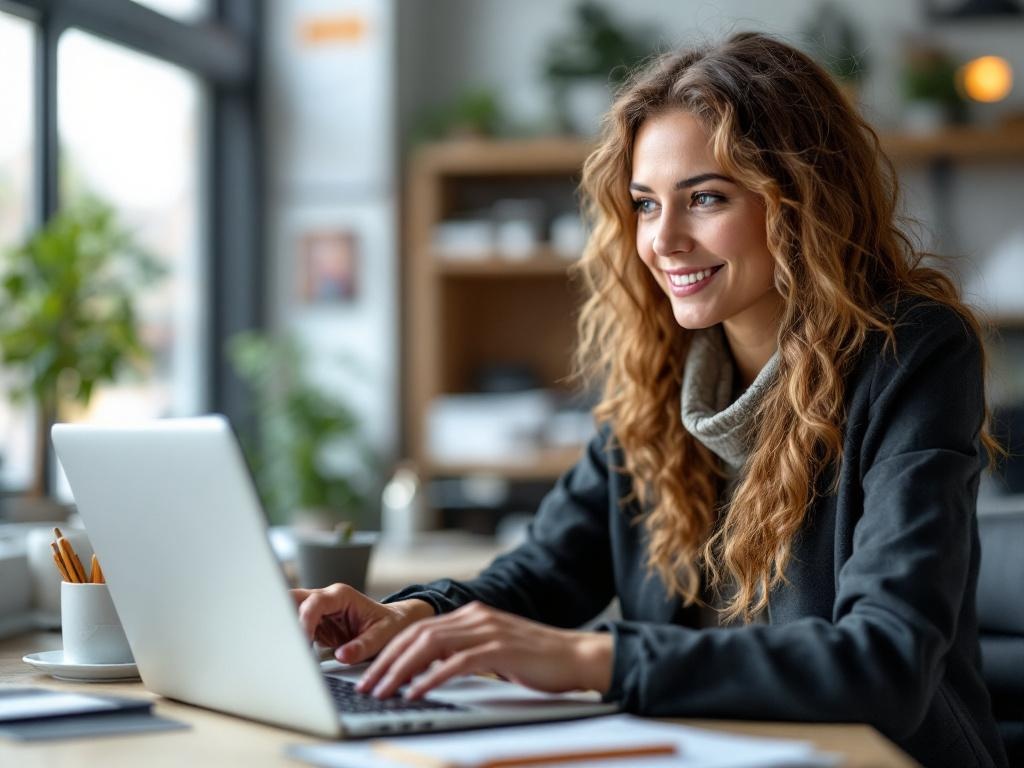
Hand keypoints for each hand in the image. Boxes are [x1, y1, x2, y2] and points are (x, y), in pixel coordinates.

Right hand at [290, 583, 433, 664]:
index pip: (315, 602)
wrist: (394, 624)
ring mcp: (317, 612)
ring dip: (284, 630)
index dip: (304, 620)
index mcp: (341, 596)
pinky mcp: (314, 626)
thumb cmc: (390, 625)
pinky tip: (289, 655)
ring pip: (288, 612)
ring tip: (283, 651)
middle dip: (282, 617)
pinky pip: (295, 630)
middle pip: (292, 599)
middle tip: (281, 642)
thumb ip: (363, 646)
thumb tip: (341, 656)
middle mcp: (325, 600)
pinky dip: (289, 640)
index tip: (302, 640)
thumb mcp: (383, 636)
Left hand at [356, 601, 612, 699]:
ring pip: (430, 646)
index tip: (369, 672)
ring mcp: (487, 630)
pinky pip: (456, 663)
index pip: (418, 629)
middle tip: (365, 685)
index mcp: (471, 614)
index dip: (390, 650)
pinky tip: (416, 692)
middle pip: (417, 634)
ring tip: (383, 691)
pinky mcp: (500, 648)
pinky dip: (431, 678)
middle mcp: (475, 616)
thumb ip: (463, 653)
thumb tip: (430, 670)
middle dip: (385, 661)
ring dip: (401, 670)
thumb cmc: (537, 660)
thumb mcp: (493, 652)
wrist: (577, 655)